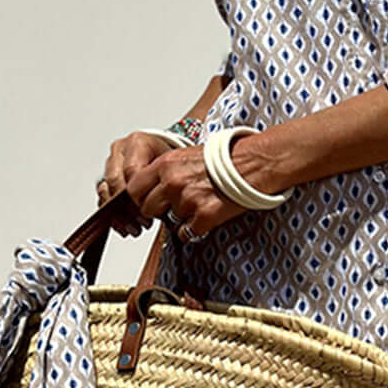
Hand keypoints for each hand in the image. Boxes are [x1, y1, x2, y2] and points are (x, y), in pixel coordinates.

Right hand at [97, 131, 171, 236]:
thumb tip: (161, 210)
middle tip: (142, 222)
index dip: (139, 193)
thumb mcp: (172, 167)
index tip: (149, 210)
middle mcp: (121, 150)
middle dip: (128, 206)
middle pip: (115, 180)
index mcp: (138, 143)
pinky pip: (103, 198)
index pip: (132, 170)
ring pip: (106, 190)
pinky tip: (124, 226)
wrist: (162, 156)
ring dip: (119, 214)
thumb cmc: (168, 161)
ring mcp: (110, 163)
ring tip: (135, 227)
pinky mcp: (104, 177)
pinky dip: (113, 215)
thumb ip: (164, 182)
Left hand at [126, 146, 245, 240]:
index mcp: (165, 164)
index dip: (140, 198)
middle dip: (157, 211)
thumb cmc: (226, 157)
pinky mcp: (204, 216)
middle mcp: (172, 182)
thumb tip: (154, 187)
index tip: (149, 200)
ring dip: (181, 217)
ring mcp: (187, 199)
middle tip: (171, 208)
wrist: (253, 162)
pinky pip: (187, 233)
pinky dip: (195, 230)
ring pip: (170, 220)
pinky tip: (205, 218)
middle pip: (147, 208)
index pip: (134, 188)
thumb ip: (167, 170)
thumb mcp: (186, 154)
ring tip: (199, 205)